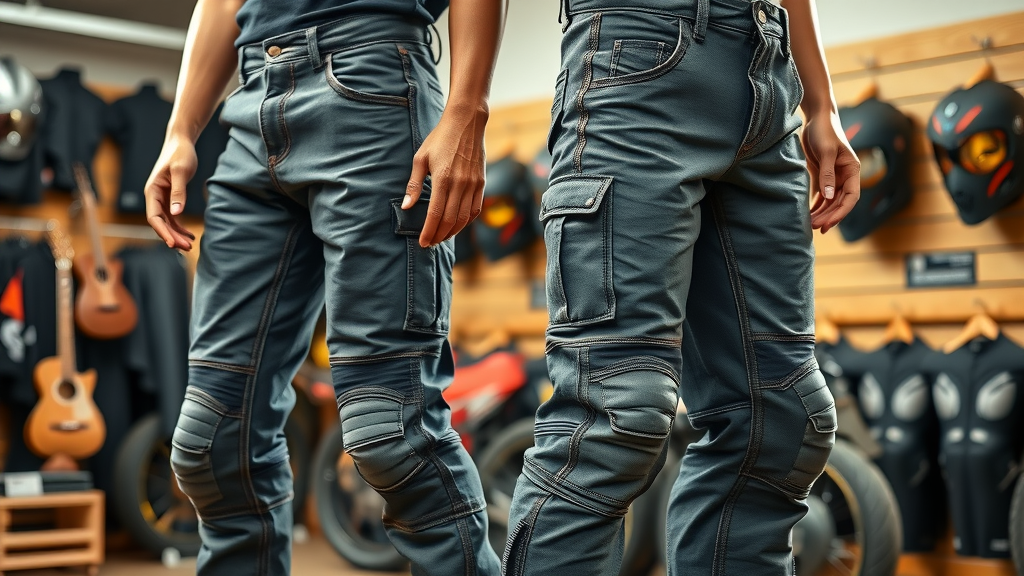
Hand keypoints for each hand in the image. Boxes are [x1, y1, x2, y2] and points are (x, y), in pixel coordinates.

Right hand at [145, 134, 197, 250]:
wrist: (181, 142)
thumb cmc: (180, 153)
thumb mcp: (180, 171)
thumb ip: (178, 192)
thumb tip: (176, 213)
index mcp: (152, 191)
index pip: (154, 217)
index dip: (162, 231)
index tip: (173, 243)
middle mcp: (154, 197)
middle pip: (161, 223)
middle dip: (172, 236)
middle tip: (187, 248)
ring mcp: (162, 198)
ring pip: (167, 222)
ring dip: (177, 234)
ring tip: (190, 245)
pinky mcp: (170, 197)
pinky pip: (173, 217)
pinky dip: (180, 227)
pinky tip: (190, 235)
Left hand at [404, 103, 488, 247]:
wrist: (466, 123)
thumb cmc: (439, 139)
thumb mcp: (420, 158)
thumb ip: (414, 185)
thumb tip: (406, 206)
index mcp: (443, 179)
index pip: (436, 214)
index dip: (429, 231)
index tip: (423, 242)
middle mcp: (460, 184)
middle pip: (451, 220)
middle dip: (439, 235)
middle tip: (430, 243)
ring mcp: (473, 184)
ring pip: (464, 218)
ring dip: (453, 232)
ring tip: (442, 237)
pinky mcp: (481, 182)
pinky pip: (475, 209)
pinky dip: (466, 221)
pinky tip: (457, 225)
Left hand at [801, 109, 860, 233]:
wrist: (817, 117)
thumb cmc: (824, 131)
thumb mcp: (826, 151)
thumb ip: (827, 174)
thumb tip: (827, 197)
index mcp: (852, 170)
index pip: (851, 197)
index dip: (841, 212)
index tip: (828, 224)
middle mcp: (846, 176)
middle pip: (839, 202)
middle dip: (829, 216)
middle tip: (814, 228)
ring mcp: (834, 176)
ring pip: (830, 201)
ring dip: (822, 213)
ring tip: (809, 224)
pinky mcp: (822, 175)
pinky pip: (821, 195)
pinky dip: (816, 205)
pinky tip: (808, 215)